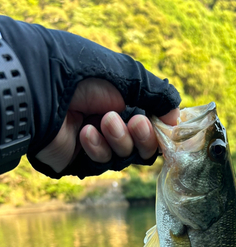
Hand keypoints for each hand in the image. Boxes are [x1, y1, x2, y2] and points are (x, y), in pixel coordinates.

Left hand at [36, 78, 178, 173]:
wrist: (42, 90)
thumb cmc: (83, 76)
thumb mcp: (127, 76)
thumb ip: (157, 94)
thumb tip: (176, 117)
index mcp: (123, 103)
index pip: (152, 126)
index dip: (160, 130)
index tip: (167, 127)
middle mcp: (111, 124)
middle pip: (142, 147)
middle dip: (142, 136)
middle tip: (136, 124)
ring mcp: (96, 143)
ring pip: (123, 157)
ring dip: (118, 140)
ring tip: (103, 121)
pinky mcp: (80, 160)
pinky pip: (100, 164)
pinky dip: (96, 148)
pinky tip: (84, 132)